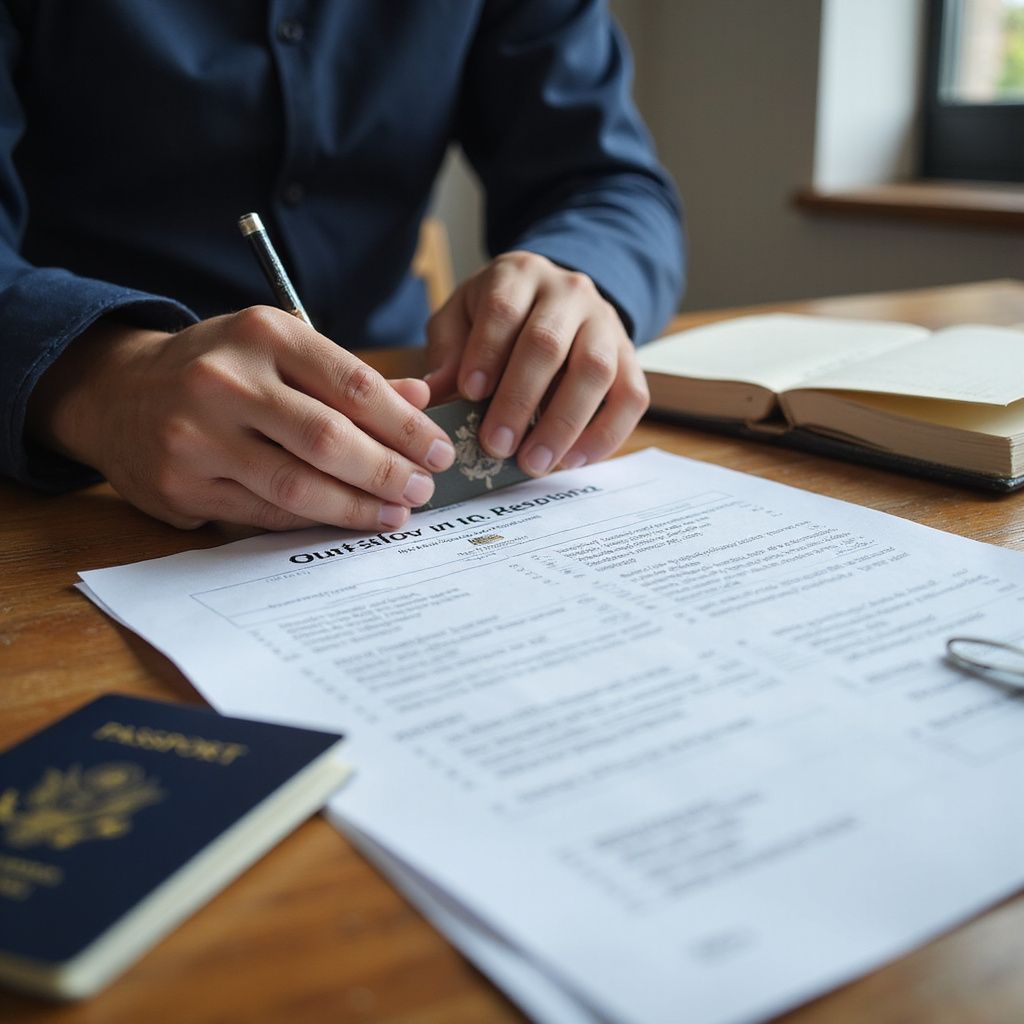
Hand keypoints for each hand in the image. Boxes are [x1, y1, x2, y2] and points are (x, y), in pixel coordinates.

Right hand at [27, 307, 455, 529]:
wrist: (118, 392)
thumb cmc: (219, 368)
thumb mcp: (280, 350)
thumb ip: (348, 377)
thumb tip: (420, 403)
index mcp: (263, 334)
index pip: (354, 386)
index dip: (406, 427)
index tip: (439, 452)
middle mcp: (227, 381)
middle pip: (329, 440)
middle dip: (387, 472)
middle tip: (422, 491)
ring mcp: (197, 436)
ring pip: (297, 486)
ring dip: (355, 508)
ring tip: (393, 515)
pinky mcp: (181, 484)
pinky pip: (264, 513)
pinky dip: (311, 521)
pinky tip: (343, 521)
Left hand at [424, 251, 648, 474]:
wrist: (556, 300)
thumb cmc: (498, 317)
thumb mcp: (461, 318)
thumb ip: (448, 351)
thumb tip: (434, 393)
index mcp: (519, 275)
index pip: (504, 309)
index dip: (487, 353)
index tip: (470, 395)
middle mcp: (569, 292)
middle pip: (548, 343)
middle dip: (519, 399)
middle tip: (496, 445)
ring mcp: (606, 324)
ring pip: (595, 370)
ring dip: (563, 423)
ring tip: (533, 462)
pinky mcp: (630, 357)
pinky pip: (631, 396)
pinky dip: (605, 434)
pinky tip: (573, 460)